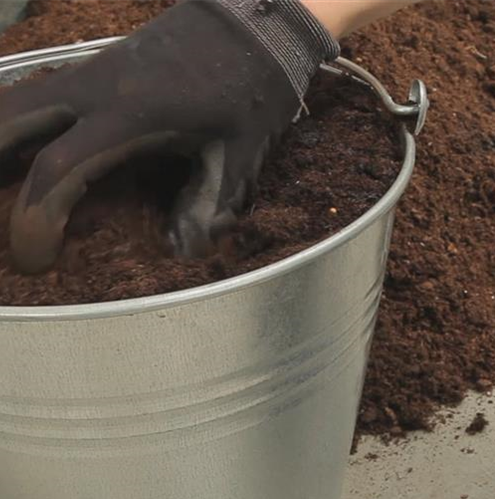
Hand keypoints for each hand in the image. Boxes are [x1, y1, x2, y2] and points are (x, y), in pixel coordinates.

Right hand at [0, 0, 336, 272]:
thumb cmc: (250, 90)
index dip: (35, 220)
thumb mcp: (240, 153)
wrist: (252, 24)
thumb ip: (209, 202)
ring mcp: (85, 73)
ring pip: (9, 102)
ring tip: (0, 188)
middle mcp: (93, 89)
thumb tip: (183, 248)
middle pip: (5, 123)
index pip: (56, 171)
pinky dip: (10, 124)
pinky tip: (12, 154)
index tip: (36, 261)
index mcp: (129, 116)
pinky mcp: (89, 69)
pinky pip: (30, 94)